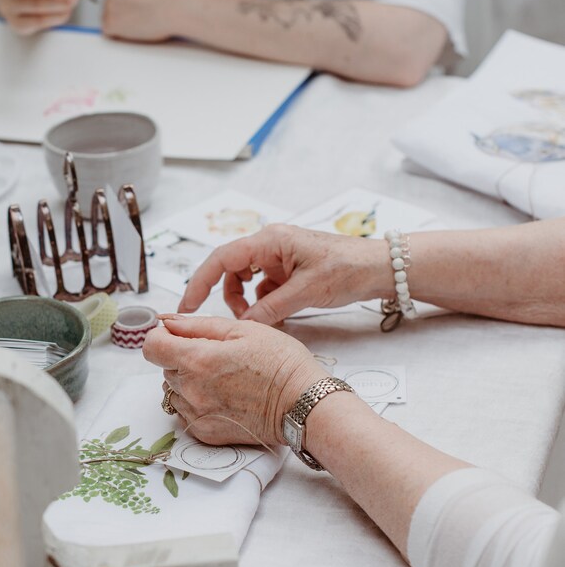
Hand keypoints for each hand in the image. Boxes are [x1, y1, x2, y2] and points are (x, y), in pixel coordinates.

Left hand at [102, 0, 177, 41]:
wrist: (172, 9)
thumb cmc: (168, 3)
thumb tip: (133, 11)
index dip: (123, 10)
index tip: (132, 16)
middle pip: (108, 10)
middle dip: (120, 19)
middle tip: (137, 24)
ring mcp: (109, 8)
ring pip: (108, 22)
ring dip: (120, 28)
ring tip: (140, 27)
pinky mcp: (110, 24)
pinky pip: (109, 34)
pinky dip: (119, 37)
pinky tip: (135, 33)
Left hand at [142, 314, 325, 446]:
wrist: (302, 404)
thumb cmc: (280, 363)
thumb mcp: (242, 329)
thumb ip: (197, 325)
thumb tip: (168, 322)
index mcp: (198, 360)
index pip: (151, 346)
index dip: (162, 337)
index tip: (176, 336)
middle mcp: (192, 390)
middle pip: (165, 368)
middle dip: (181, 357)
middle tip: (215, 356)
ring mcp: (197, 415)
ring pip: (174, 390)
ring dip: (188, 381)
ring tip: (221, 378)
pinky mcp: (205, 433)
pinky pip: (185, 412)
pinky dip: (197, 402)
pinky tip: (223, 396)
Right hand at [178, 224, 389, 324]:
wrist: (378, 268)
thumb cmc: (347, 269)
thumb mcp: (305, 292)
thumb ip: (270, 308)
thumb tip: (243, 325)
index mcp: (270, 241)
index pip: (221, 259)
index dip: (199, 282)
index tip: (187, 306)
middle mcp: (270, 245)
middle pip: (230, 270)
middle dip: (230, 297)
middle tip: (239, 322)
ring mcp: (279, 257)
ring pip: (246, 280)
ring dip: (247, 302)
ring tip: (263, 319)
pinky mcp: (288, 270)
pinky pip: (264, 287)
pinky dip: (264, 303)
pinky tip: (278, 315)